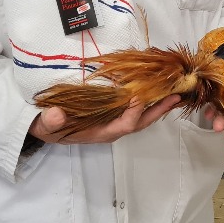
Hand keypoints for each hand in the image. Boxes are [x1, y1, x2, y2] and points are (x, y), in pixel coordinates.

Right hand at [29, 94, 180, 144]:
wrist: (49, 129)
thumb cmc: (51, 126)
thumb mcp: (47, 124)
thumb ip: (51, 120)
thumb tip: (57, 115)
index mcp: (101, 133)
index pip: (124, 125)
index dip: (134, 112)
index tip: (140, 96)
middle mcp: (112, 130)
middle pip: (141, 123)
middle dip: (159, 111)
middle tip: (176, 96)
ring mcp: (115, 123)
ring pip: (142, 117)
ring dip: (158, 105)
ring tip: (174, 92)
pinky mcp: (114, 116)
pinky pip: (136, 110)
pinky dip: (148, 101)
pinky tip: (157, 90)